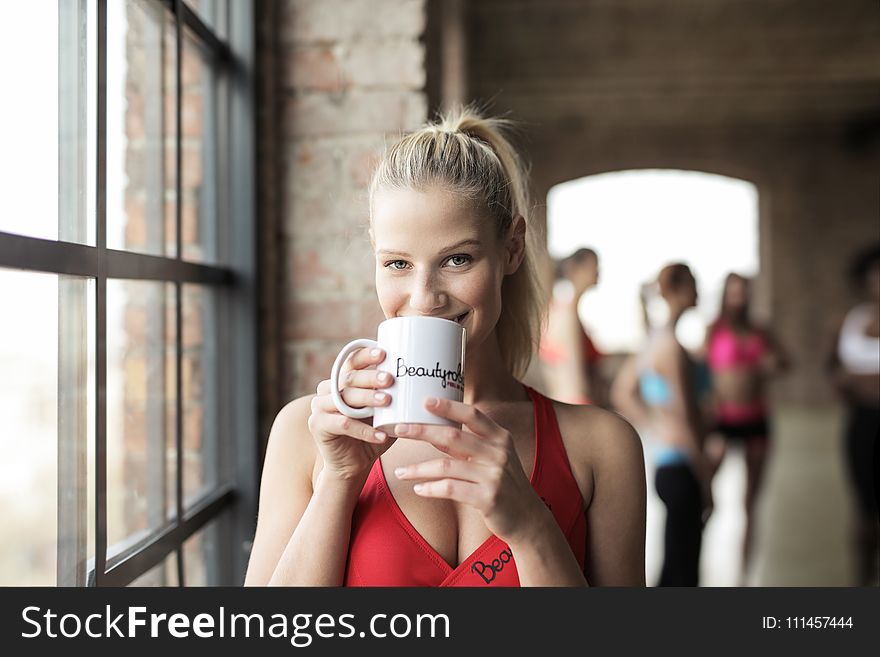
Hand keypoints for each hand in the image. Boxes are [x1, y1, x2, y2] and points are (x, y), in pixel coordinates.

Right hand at [308, 348, 396, 480]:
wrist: (353, 465)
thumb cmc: (372, 433)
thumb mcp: (384, 413)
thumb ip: (393, 397)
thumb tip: (423, 382)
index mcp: (342, 381)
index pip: (351, 361)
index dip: (365, 355)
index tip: (384, 354)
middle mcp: (327, 390)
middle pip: (348, 378)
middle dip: (371, 377)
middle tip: (390, 380)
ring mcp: (319, 406)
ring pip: (344, 399)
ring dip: (367, 400)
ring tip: (387, 402)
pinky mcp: (317, 425)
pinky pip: (343, 424)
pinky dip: (364, 430)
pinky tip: (380, 435)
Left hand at [392, 397, 546, 544]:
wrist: (527, 518)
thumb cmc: (504, 484)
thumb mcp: (492, 458)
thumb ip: (467, 445)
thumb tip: (434, 430)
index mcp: (500, 437)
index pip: (472, 415)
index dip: (449, 406)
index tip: (425, 400)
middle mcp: (499, 453)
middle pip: (453, 436)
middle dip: (422, 431)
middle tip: (399, 429)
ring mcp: (494, 476)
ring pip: (446, 466)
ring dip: (419, 468)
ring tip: (399, 472)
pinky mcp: (488, 498)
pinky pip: (451, 489)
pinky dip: (431, 488)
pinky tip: (418, 489)